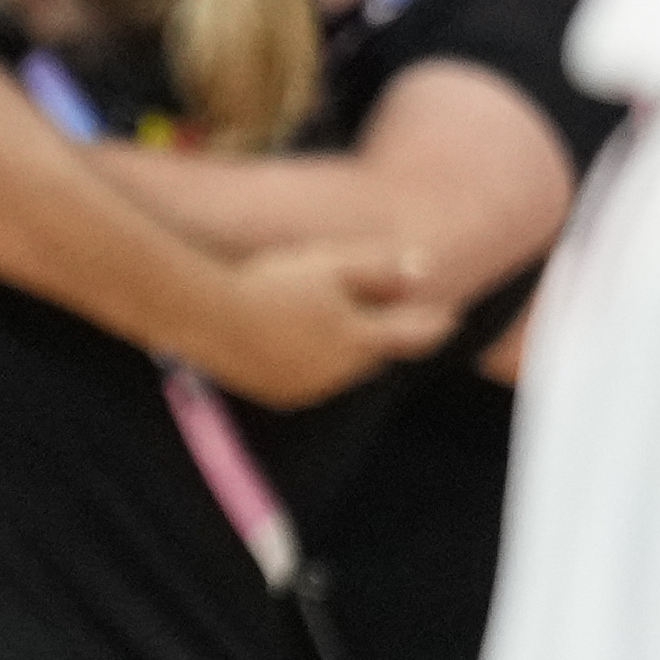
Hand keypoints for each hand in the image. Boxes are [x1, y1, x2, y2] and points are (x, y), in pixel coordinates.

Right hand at [200, 236, 445, 408]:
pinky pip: (309, 380)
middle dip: (381, 337)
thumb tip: (423, 268)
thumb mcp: (331, 263)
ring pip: (341, 370)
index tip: (452, 317)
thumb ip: (381, 268)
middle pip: (375, 355)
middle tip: (388, 318)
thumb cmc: (271, 283)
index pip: (414, 334)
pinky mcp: (277, 396)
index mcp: (360, 340)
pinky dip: (312, 363)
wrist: (207, 316)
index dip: (435, 324)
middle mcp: (340, 373)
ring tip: (330, 325)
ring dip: (344, 351)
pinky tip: (293, 340)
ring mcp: (307, 388)